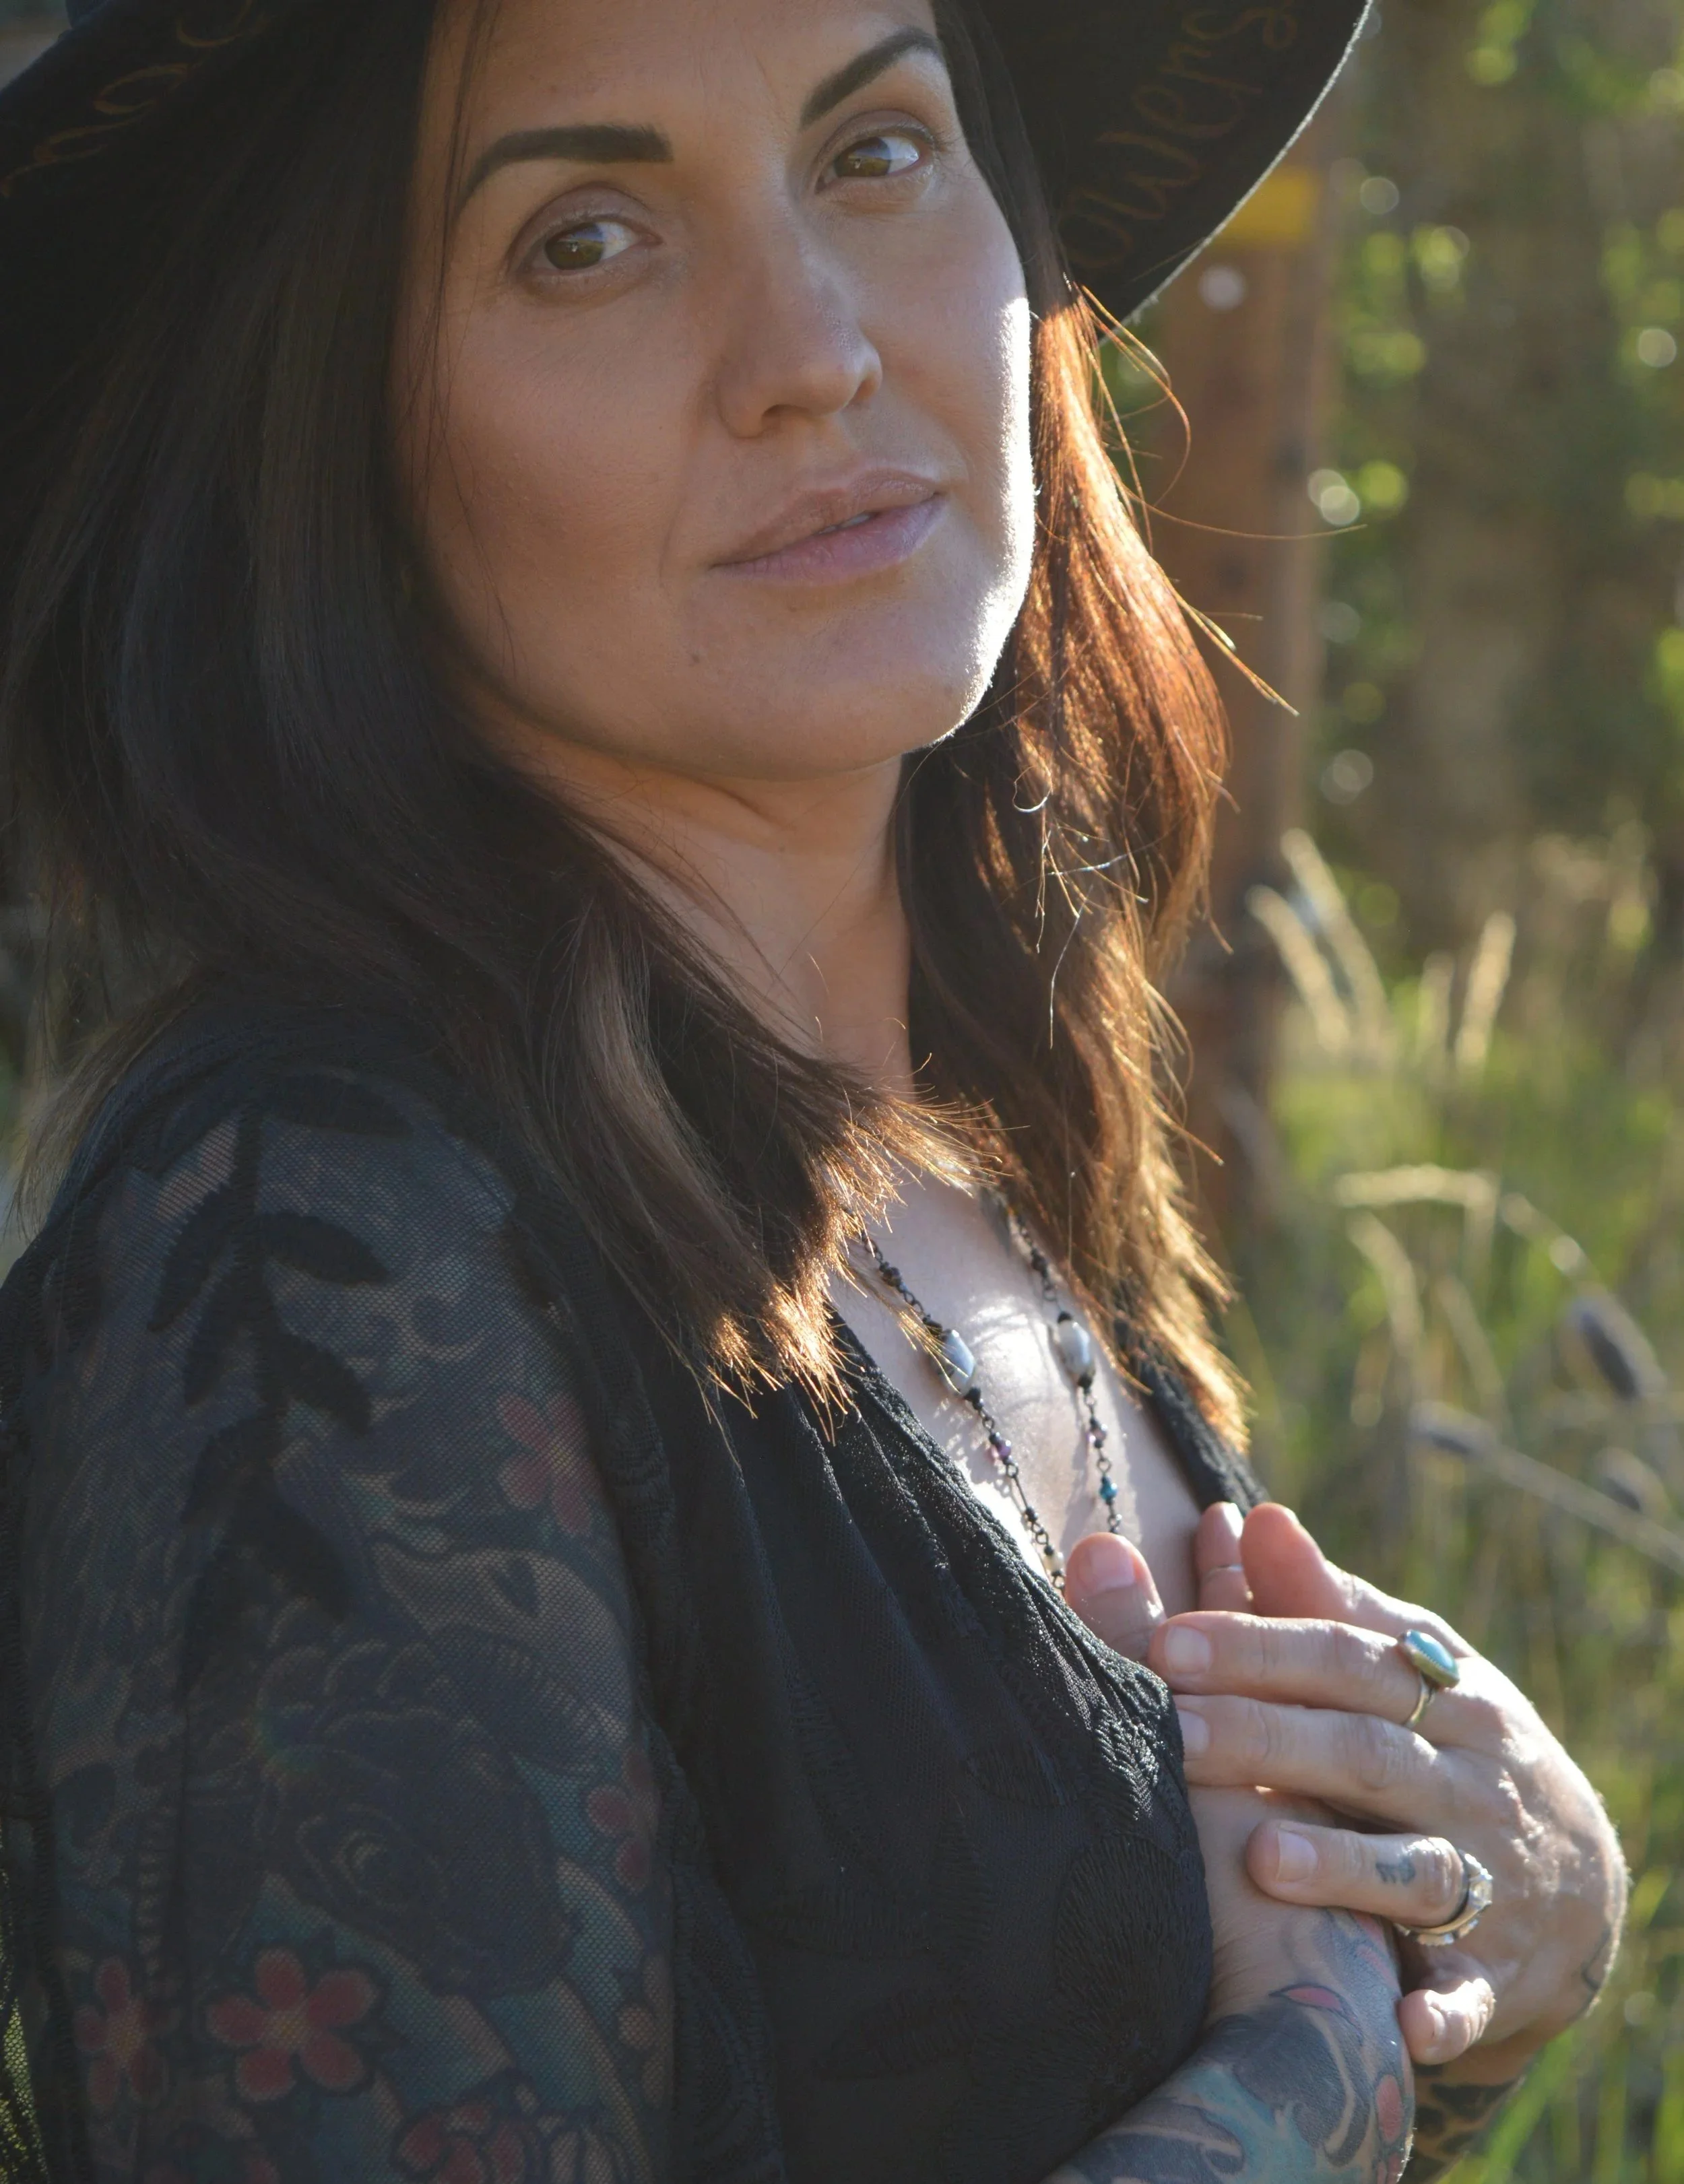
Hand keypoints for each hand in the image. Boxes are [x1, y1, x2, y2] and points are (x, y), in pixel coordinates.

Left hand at [1065, 1503, 1625, 2077]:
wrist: (1580, 1883)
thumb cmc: (1450, 1747)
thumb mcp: (1410, 1668)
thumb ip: (1326, 1604)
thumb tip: (1256, 1517)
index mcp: (1442, 1695)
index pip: (1342, 1660)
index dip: (1256, 1648)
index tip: (1167, 1643)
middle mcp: (1466, 1780)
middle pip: (1363, 1751)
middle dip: (1266, 1740)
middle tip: (1172, 1731)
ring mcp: (1488, 1877)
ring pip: (1414, 1867)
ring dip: (1341, 1866)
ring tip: (1259, 1857)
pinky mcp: (1497, 1973)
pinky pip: (1471, 1996)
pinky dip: (1444, 2013)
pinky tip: (1403, 2026)